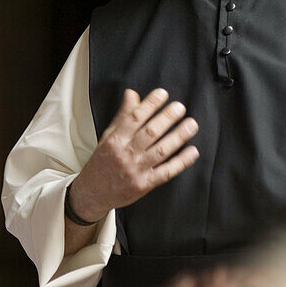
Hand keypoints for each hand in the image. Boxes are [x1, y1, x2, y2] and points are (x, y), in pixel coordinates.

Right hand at [69, 88, 199, 222]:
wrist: (93, 193)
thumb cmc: (102, 162)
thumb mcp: (108, 136)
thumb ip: (122, 116)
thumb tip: (132, 94)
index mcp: (116, 140)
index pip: (134, 118)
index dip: (149, 104)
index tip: (162, 94)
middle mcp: (126, 154)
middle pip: (150, 133)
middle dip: (167, 118)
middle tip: (180, 107)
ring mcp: (136, 170)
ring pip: (161, 151)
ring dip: (178, 137)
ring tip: (191, 125)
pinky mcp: (145, 184)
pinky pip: (166, 172)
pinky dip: (181, 162)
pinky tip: (192, 151)